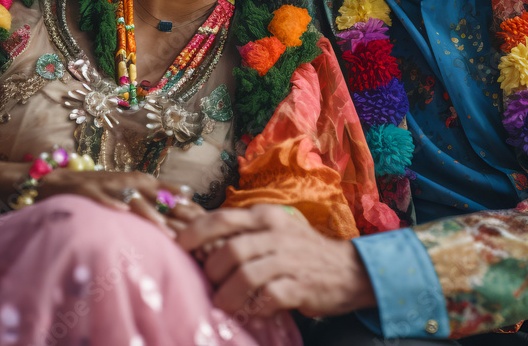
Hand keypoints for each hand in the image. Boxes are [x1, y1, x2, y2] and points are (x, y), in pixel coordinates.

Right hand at [37, 169, 203, 237]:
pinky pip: (104, 199)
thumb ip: (154, 196)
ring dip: (150, 214)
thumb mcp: (130, 189)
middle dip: (177, 213)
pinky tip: (123, 212)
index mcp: (141, 182)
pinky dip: (114, 204)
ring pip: (134, 200)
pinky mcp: (91, 193)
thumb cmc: (101, 189)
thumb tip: (186, 199)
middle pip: (158, 198)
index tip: (205, 221)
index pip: (170, 193)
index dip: (187, 206)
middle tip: (194, 230)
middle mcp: (130, 182)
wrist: (62, 181)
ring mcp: (111, 187)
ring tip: (165, 230)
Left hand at [177, 204, 376, 316]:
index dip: (195, 233)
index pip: (221, 218)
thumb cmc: (302, 251)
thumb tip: (200, 243)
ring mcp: (289, 259)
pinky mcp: (299, 286)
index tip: (179, 247)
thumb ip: (243, 233)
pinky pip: (266, 298)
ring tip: (223, 304)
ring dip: (227, 295)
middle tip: (209, 283)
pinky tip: (251, 310)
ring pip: (245, 276)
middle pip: (229, 250)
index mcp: (266, 216)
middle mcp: (276, 233)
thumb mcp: (274, 231)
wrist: (349, 269)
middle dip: (211, 272)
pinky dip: (253, 307)